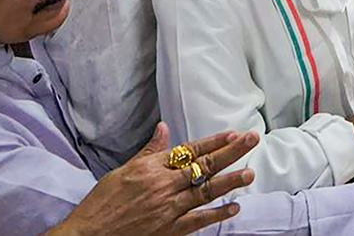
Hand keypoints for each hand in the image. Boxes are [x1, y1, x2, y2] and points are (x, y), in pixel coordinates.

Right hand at [51, 123, 258, 235]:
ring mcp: (168, 209)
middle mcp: (163, 186)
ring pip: (206, 191)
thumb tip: (164, 128)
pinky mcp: (170, 230)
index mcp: (151, 169)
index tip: (234, 133)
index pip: (190, 150)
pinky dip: (217, 214)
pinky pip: (198, 220)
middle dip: (231, 152)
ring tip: (250, 173)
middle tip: (252, 140)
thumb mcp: (122, 171)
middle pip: (204, 166)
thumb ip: (149, 151)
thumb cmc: (101, 204)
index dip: (214, 141)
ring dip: (230, 181)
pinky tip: (234, 207)